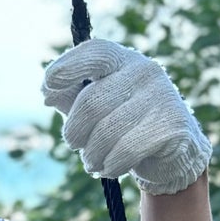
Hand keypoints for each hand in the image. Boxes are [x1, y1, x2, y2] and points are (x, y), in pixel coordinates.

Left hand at [42, 39, 210, 193]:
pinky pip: (126, 150)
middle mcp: (145, 71)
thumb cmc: (123, 127)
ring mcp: (162, 96)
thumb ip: (70, 98)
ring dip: (92, 155)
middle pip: (91, 102)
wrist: (171, 154)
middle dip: (74, 132)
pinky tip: (112, 168)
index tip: (47, 86)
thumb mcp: (94, 109)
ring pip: (106, 132)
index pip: (95, 52)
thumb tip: (48, 94)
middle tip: (75, 145)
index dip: (67, 66)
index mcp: (123, 61)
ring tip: (94, 161)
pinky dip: (111, 166)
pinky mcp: (172, 125)